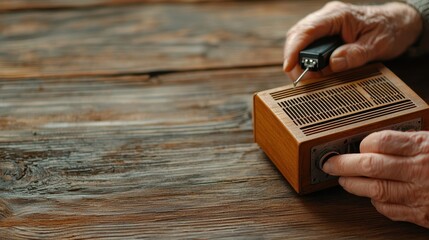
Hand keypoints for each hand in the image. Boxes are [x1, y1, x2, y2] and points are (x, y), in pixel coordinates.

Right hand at [283, 1, 422, 80]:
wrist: (398, 23)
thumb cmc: (389, 30)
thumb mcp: (377, 45)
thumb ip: (355, 54)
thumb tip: (333, 64)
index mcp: (338, 15)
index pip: (307, 30)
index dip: (294, 49)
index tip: (289, 66)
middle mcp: (327, 17)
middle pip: (298, 35)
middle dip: (294, 58)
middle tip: (299, 79)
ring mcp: (324, 25)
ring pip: (300, 41)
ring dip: (299, 60)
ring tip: (307, 78)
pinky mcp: (325, 34)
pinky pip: (308, 45)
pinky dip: (306, 60)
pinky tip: (313, 72)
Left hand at [322, 130, 428, 227]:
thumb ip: (411, 141)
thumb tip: (382, 141)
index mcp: (422, 148)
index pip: (380, 142)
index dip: (363, 143)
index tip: (356, 145)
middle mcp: (418, 170)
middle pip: (370, 166)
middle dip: (343, 165)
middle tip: (330, 164)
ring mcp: (418, 194)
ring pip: (375, 190)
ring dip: (353, 185)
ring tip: (344, 180)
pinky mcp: (421, 215)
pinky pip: (389, 209)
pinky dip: (376, 203)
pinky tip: (372, 196)